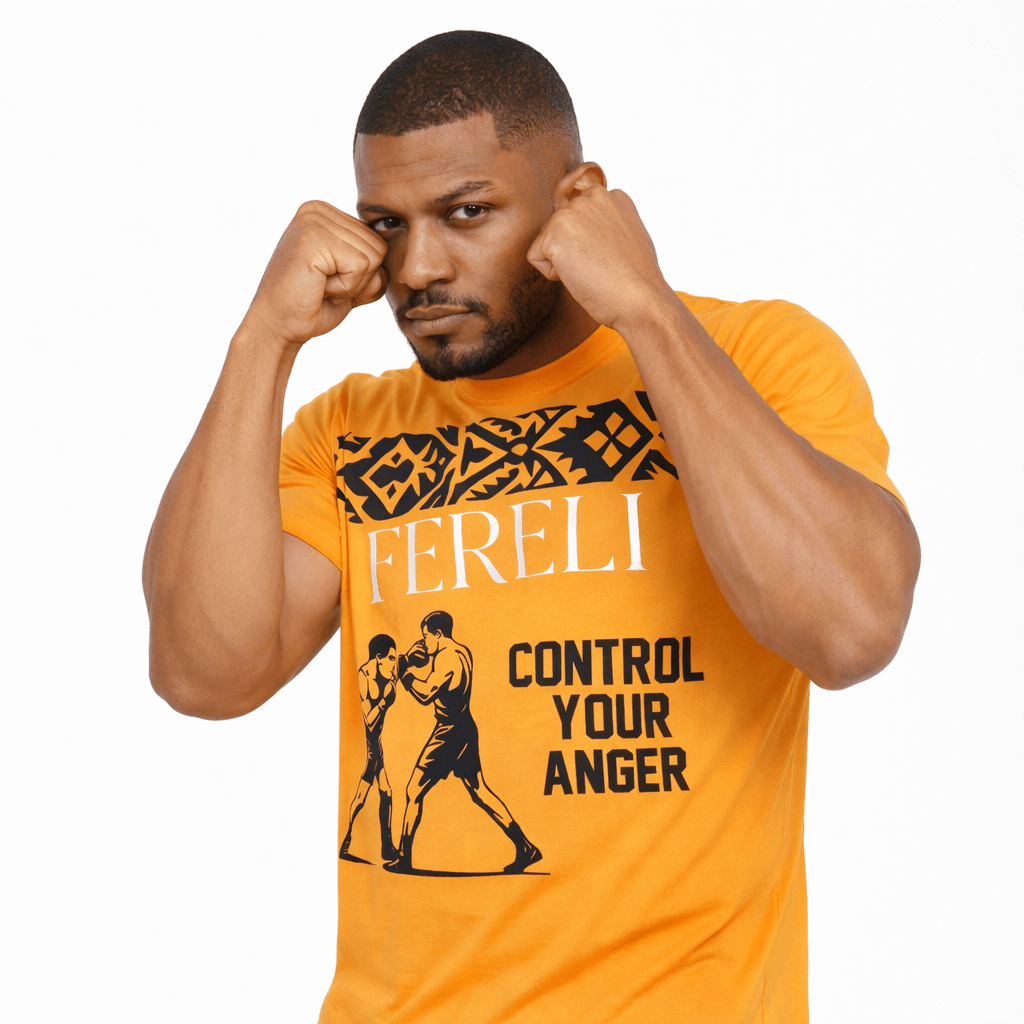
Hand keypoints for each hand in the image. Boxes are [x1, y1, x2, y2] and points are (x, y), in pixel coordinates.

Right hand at [245, 200, 387, 346]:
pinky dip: (345, 288)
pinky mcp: (313, 239)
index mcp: (326, 213)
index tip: (330, 281)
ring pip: (373, 257)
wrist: (279, 326)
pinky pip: (360, 267)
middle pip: (378, 247)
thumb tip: (398, 262)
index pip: (377, 241)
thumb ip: (374, 266)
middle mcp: (317, 210)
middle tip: (325, 286)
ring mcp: (313, 221)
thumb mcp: (352, 281)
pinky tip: (319, 288)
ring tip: (321, 286)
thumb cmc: (312, 305)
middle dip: (360, 279)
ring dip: (352, 284)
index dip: (363, 273)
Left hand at [527, 175, 676, 332]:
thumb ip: (607, 226)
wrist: (640, 300)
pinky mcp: (556, 230)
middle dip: (573, 251)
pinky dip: (552, 275)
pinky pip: (536, 257)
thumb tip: (588, 233)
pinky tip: (580, 275)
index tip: (610, 258)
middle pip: (560, 229)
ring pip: (547, 242)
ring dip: (563, 263)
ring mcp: (573, 211)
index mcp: (613, 197)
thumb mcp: (629, 238)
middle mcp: (592, 196)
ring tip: (592, 270)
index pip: (579, 219)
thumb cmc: (637, 282)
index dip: (589, 245)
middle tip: (601, 266)